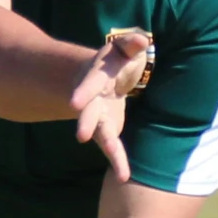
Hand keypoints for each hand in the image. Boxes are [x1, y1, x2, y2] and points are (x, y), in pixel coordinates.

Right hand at [69, 29, 150, 181]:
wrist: (107, 77)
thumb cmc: (118, 60)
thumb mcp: (123, 48)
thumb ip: (131, 43)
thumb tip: (143, 40)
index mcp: (97, 76)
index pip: (90, 83)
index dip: (83, 92)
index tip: (75, 103)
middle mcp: (93, 98)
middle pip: (88, 111)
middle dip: (86, 122)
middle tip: (81, 136)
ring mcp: (99, 115)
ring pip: (100, 131)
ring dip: (105, 145)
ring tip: (115, 161)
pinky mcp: (108, 128)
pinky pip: (112, 145)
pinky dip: (117, 160)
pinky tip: (123, 176)